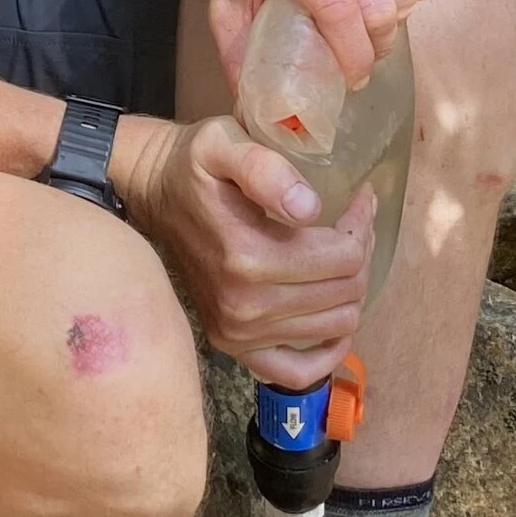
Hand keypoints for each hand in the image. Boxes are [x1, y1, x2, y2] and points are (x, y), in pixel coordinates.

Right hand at [114, 112, 373, 385]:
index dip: (361, 225)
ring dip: (349, 289)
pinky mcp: (235, 346)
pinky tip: (332, 319)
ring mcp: (240, 332)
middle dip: (359, 253)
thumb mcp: (223, 144)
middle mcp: (245, 305)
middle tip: (349, 223)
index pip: (345, 257)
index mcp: (247, 256)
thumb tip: (309, 208)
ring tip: (337, 255)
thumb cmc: (194, 166)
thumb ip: (264, 169)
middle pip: (346, 291)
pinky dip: (328, 351)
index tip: (357, 198)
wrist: (154, 194)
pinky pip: (299, 372)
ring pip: (337, 323)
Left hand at [204, 0, 453, 91]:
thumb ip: (236, 53)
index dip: (353, 54)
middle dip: (377, 44)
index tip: (354, 78)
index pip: (337, 9)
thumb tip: (257, 111)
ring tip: (376, 22)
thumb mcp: (226, 0)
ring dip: (398, 16)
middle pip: (378, 3)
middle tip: (364, 53)